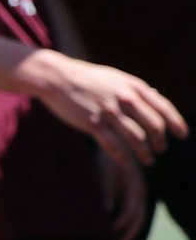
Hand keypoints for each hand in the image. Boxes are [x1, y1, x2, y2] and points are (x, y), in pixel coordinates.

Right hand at [24, 49, 187, 165]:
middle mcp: (124, 98)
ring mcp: (108, 111)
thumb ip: (136, 89)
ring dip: (145, 153)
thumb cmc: (87, 78)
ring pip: (136, 138)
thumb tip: (158, 96)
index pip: (163, 108)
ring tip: (148, 160)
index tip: (182, 136)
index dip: (176, 124)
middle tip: (160, 150)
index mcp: (133, 86)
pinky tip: (126, 162)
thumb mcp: (116, 78)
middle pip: (153, 126)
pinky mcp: (91, 122)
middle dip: (160, 142)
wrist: (57, 77)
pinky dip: (122, 156)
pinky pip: (112, 145)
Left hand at [101, 152, 148, 239]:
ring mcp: (138, 194)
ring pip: (138, 218)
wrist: (117, 143)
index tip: (106, 235)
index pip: (129, 213)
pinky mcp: (132, 194)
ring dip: (129, 232)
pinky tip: (116, 231)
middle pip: (138, 220)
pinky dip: (127, 224)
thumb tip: (106, 212)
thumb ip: (106, 191)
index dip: (118, 225)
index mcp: (135, 189)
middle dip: (127, 235)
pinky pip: (133, 213)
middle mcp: (140, 194)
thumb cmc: (107, 158)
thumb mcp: (104, 172)